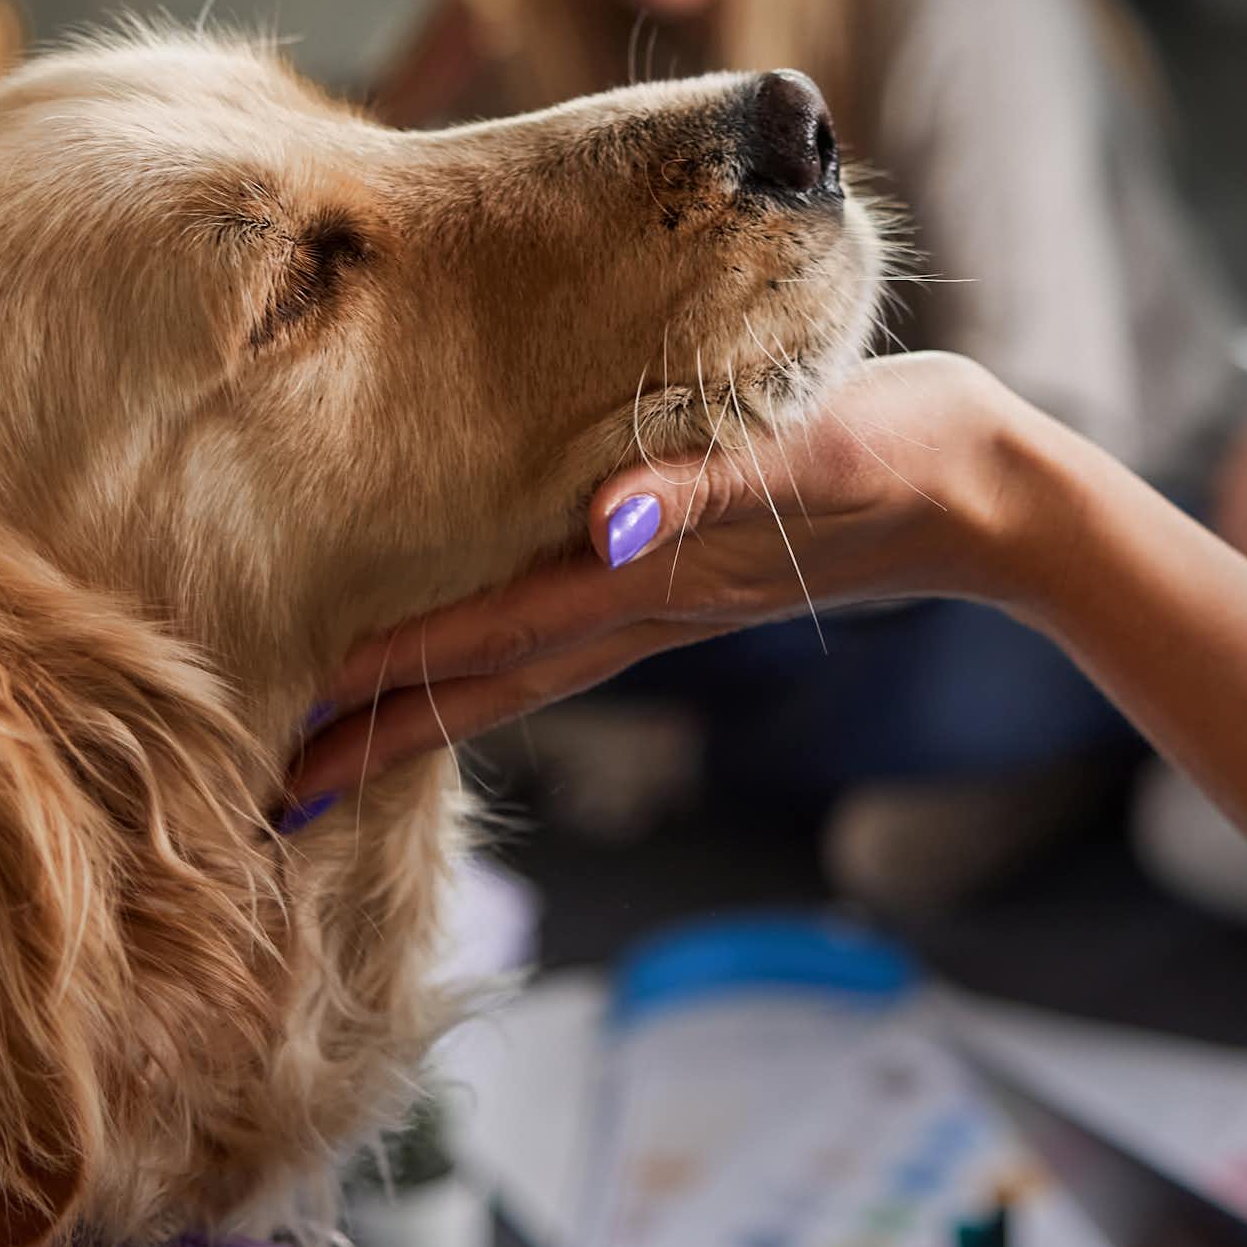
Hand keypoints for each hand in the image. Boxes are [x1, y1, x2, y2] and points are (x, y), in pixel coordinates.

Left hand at [292, 353, 1027, 807]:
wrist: (984, 488)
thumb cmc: (898, 454)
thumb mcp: (807, 454)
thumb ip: (707, 488)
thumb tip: (607, 530)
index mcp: (643, 578)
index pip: (481, 643)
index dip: (384, 689)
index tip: (287, 741)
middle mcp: (631, 607)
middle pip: (475, 689)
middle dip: (371, 739)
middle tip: (262, 793)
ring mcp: (651, 605)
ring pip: (506, 676)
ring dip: (414, 716)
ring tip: (323, 748)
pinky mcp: (675, 582)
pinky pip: (554, 641)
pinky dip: (484, 669)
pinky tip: (452, 667)